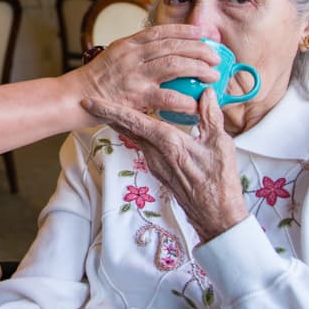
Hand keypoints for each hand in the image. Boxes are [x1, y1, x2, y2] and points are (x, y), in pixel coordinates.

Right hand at [72, 24, 221, 122]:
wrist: (72, 98)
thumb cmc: (93, 81)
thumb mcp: (114, 57)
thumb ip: (135, 53)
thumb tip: (159, 52)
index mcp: (128, 44)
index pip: (161, 31)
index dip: (185, 30)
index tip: (202, 33)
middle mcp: (133, 56)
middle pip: (174, 46)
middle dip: (199, 49)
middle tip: (215, 57)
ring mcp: (135, 75)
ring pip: (175, 65)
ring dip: (198, 68)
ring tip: (212, 75)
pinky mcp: (136, 98)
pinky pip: (167, 98)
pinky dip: (185, 100)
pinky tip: (195, 103)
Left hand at [82, 87, 247, 241]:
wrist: (214, 214)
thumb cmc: (218, 181)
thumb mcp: (219, 144)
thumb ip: (210, 116)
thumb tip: (205, 94)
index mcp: (167, 142)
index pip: (132, 121)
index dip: (109, 109)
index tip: (89, 100)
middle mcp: (155, 152)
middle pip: (125, 128)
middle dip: (107, 112)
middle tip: (90, 99)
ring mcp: (155, 162)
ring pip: (133, 136)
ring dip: (121, 121)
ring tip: (110, 106)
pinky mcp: (158, 169)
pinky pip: (142, 144)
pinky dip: (136, 131)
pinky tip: (138, 124)